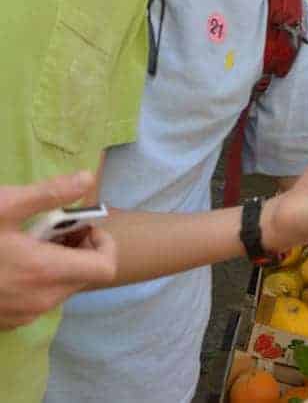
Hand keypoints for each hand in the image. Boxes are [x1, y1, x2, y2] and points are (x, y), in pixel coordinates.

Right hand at [0, 172, 116, 328]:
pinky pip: (40, 299)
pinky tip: (16, 260)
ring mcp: (25, 315)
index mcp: (48, 271)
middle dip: (80, 248)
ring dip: (60, 262)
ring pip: (63, 288)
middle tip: (56, 226)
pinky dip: (40, 279)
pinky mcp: (9, 321)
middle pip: (85, 276)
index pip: (105, 267)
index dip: (103, 242)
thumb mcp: (6, 205)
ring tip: (33, 239)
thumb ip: (51, 193)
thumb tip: (88, 179)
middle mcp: (42, 300)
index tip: (83, 225)